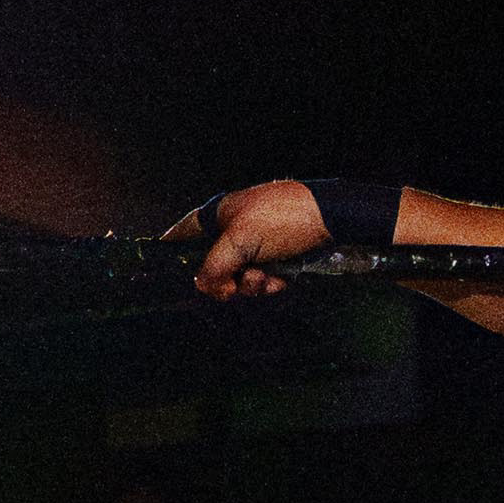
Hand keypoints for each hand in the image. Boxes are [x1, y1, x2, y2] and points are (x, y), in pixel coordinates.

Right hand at [168, 181, 335, 299]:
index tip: (172, 278)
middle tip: (231, 288)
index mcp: (217, 214)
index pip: (181, 235)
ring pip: (237, 276)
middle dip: (224, 280)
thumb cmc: (282, 220)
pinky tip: (279, 281)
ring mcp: (254, 244)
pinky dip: (269, 284)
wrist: (331, 220)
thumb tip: (202, 285)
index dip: (173, 256)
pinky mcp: (275, 258)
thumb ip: (214, 266)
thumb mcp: (239, 242)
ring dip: (250, 284)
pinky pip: (261, 279)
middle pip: (211, 266)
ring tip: (263, 278)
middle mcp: (232, 229)